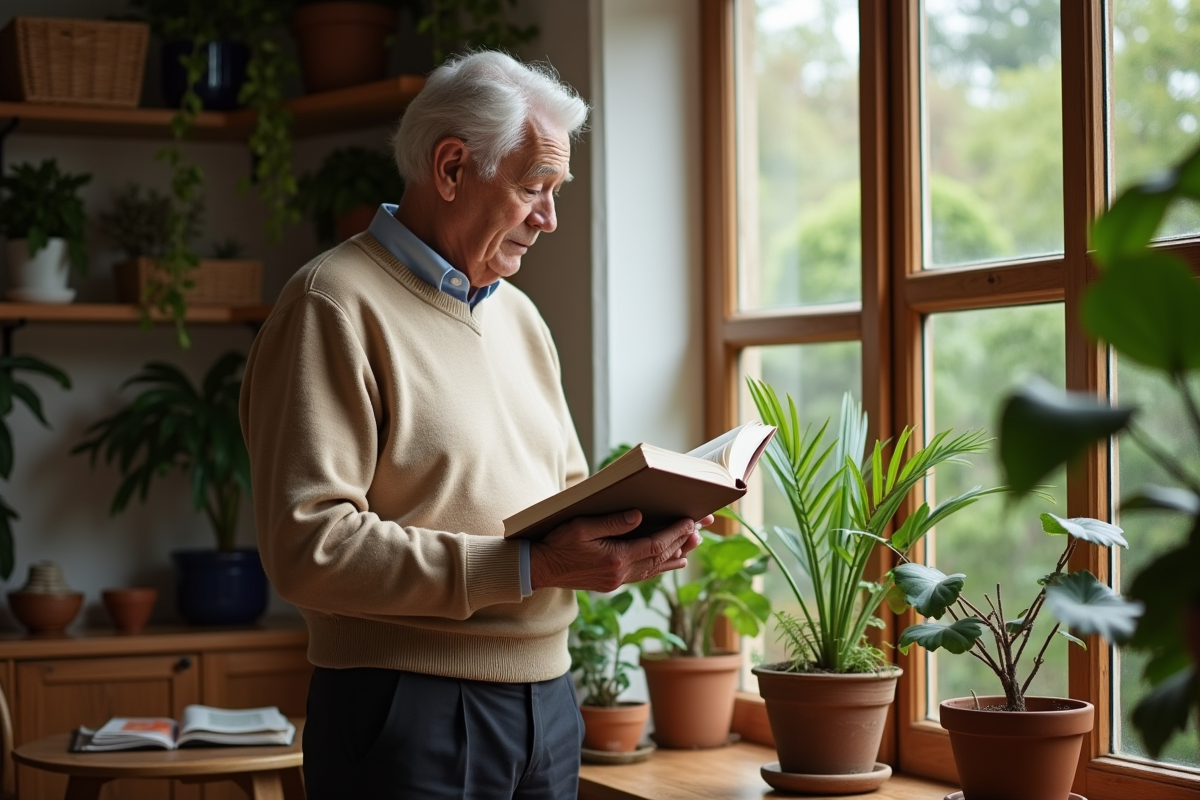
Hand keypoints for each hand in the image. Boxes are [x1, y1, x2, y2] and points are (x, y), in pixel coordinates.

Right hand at [528, 511, 709, 592]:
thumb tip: (639, 516)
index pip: (654, 545)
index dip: (674, 534)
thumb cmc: (558, 543)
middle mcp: (620, 573)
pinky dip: (660, 566)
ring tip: (693, 544)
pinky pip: (643, 574)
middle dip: (681, 542)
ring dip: (675, 555)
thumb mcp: (581, 527)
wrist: (541, 569)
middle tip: (700, 530)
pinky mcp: (612, 583)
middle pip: (659, 557)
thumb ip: (612, 522)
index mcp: (615, 559)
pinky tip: (671, 561)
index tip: (691, 522)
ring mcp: (617, 581)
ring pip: (654, 568)